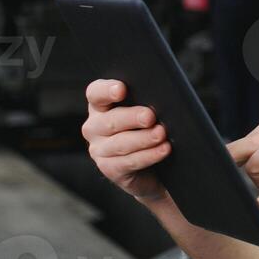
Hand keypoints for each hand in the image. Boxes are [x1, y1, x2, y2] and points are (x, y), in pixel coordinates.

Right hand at [81, 79, 169, 201]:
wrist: (154, 167)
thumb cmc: (149, 129)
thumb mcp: (145, 113)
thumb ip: (146, 102)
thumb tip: (163, 98)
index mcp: (101, 106)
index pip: (96, 93)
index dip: (106, 91)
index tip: (121, 89)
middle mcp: (94, 126)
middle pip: (110, 120)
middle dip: (132, 117)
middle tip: (150, 116)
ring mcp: (99, 149)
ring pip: (120, 143)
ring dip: (143, 138)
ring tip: (161, 134)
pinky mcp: (109, 168)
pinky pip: (128, 162)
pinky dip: (148, 155)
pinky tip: (163, 150)